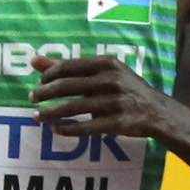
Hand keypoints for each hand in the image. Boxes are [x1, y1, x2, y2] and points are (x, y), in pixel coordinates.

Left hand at [32, 52, 176, 140]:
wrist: (158, 111)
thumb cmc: (124, 88)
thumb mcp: (102, 72)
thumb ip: (68, 66)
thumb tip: (33, 60)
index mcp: (106, 64)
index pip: (66, 67)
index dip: (47, 76)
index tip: (38, 83)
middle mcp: (110, 80)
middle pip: (65, 86)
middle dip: (43, 93)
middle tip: (32, 99)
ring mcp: (115, 102)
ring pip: (71, 108)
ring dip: (49, 113)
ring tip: (37, 116)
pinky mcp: (118, 122)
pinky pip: (85, 127)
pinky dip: (66, 129)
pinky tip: (56, 129)